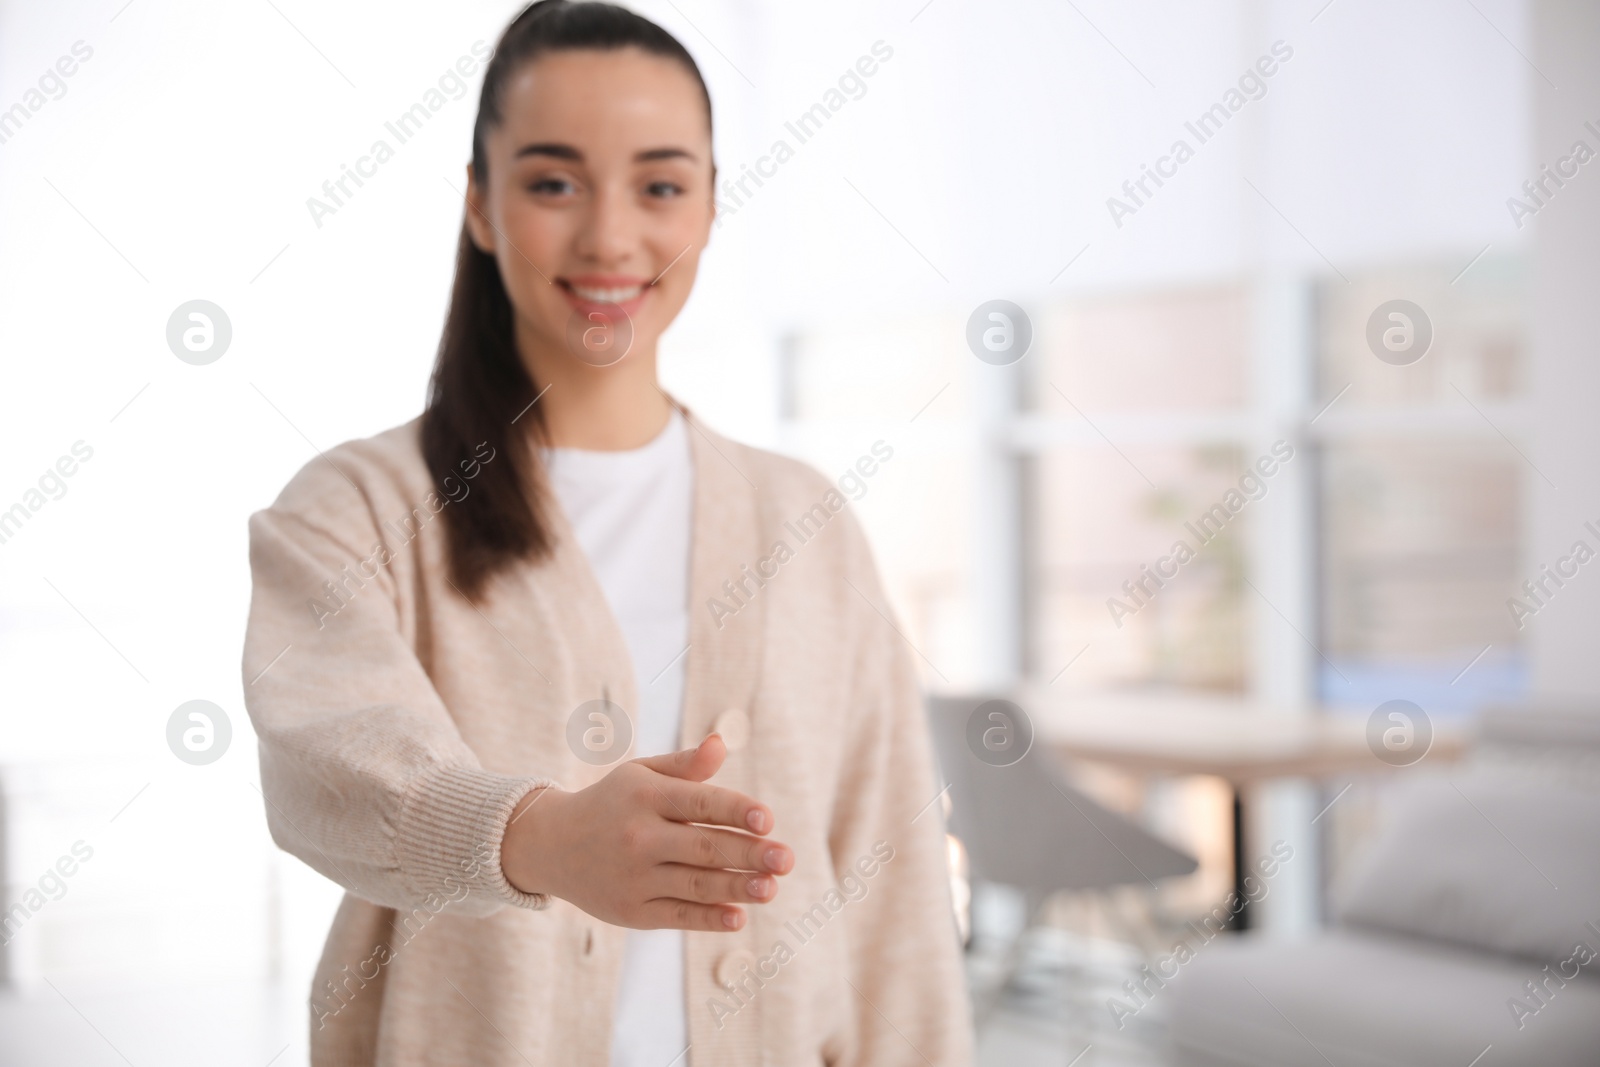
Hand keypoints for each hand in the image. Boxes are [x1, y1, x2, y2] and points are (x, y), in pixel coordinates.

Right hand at [501, 733, 792, 930]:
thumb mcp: (641, 775)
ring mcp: (633, 877)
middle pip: (703, 846)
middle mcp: (638, 836)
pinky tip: (738, 916)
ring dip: (737, 888)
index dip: (736, 810)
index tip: (768, 820)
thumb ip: (686, 766)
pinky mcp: (630, 911)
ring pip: (695, 884)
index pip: (700, 802)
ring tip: (772, 888)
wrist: (550, 845)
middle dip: (748, 854)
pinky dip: (708, 918)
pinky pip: (677, 916)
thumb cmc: (612, 803)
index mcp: (645, 796)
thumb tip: (723, 743)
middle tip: (787, 859)